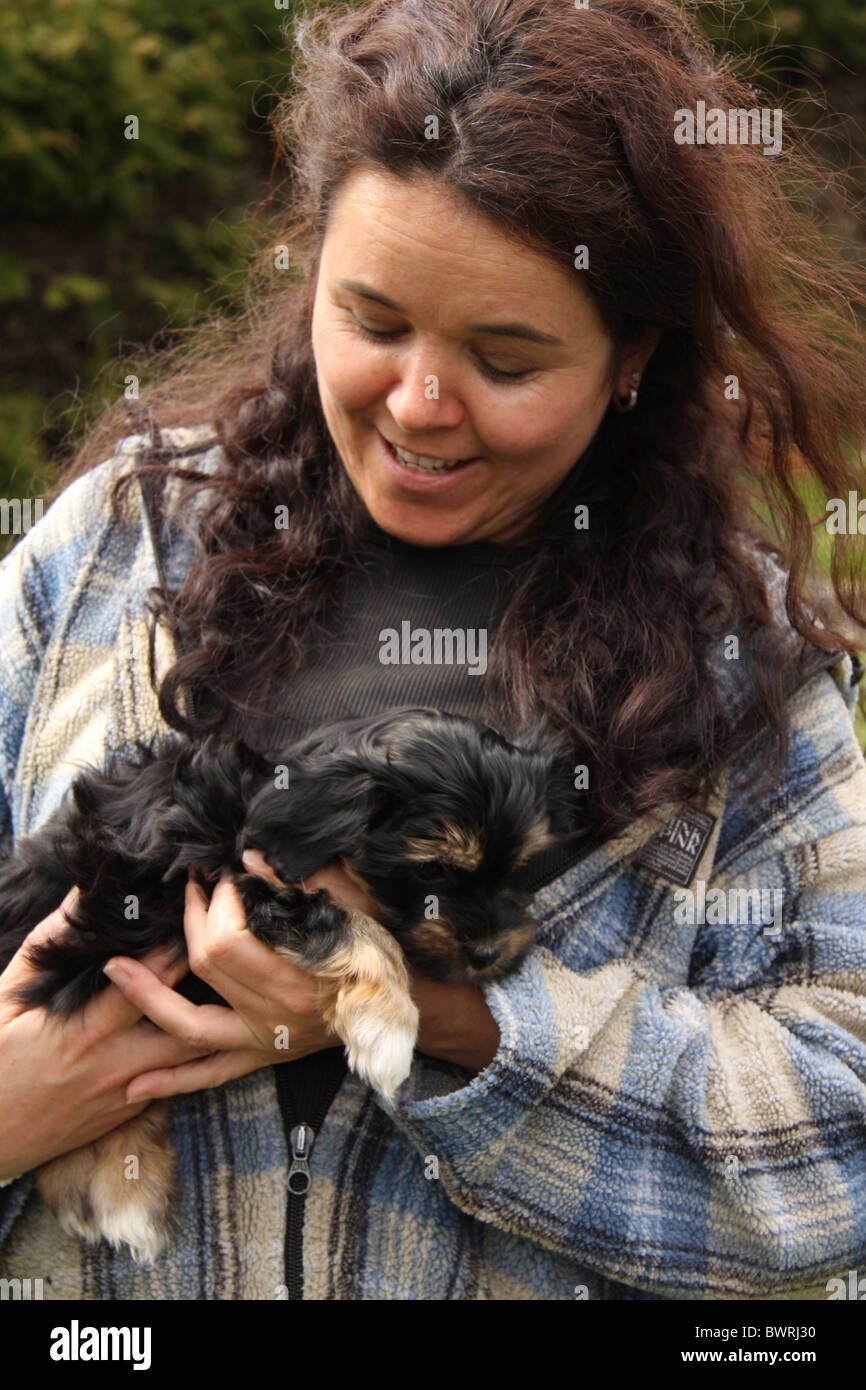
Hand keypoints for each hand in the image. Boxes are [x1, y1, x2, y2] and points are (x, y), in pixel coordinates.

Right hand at [0, 890, 214, 1182]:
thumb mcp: (4, 999)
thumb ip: (45, 949)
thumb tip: (79, 899)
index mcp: (87, 1031)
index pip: (151, 982)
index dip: (176, 947)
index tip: (189, 916)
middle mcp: (116, 1064)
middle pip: (187, 1020)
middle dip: (208, 985)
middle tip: (221, 951)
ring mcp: (128, 1093)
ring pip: (192, 1056)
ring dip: (208, 1020)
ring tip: (221, 986)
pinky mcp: (130, 1113)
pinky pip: (176, 1080)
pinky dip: (189, 1051)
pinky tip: (198, 1024)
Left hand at [106, 851, 500, 1102]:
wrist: (417, 1007)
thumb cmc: (389, 950)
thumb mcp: (356, 907)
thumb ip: (303, 880)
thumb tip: (249, 857)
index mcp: (298, 979)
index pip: (227, 941)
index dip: (215, 901)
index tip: (222, 872)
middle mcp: (276, 1018)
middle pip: (204, 968)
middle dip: (189, 920)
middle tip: (190, 888)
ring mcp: (266, 1043)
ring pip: (189, 1027)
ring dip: (147, 998)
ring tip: (113, 970)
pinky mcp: (264, 1058)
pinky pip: (209, 1076)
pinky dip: (170, 1080)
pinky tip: (133, 1084)